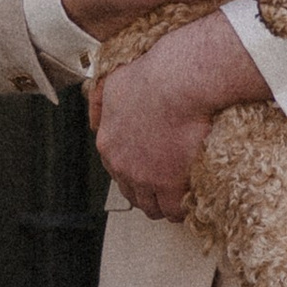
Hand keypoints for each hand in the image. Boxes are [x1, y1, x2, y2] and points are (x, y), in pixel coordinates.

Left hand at [91, 12, 267, 217]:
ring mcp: (144, 177)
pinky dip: (183, 207)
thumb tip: (94, 118)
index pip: (116, 170)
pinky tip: (192, 198)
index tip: (149, 170)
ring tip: (180, 197)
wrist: (179, 82)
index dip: (135, 172)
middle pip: (132, 193)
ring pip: (152, 206)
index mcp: (108, 142)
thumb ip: (100, 102)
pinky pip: (175, 209)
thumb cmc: (153, 76)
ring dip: (165, 203)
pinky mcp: (168, 184)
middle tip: (166, 186)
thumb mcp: (114, 81)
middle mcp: (122, 164)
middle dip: (148, 191)